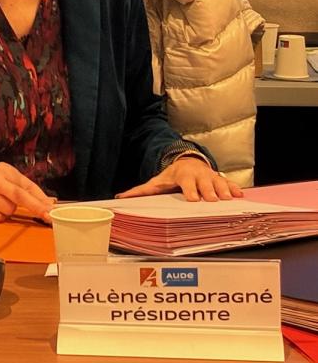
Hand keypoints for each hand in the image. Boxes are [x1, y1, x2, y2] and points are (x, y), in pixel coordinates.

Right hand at [0, 162, 55, 222]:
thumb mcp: (15, 178)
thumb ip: (32, 191)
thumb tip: (50, 204)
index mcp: (3, 170)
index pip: (23, 190)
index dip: (37, 203)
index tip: (49, 212)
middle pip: (16, 201)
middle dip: (31, 207)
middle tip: (42, 213)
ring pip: (7, 212)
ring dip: (8, 210)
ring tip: (2, 202)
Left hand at [116, 157, 243, 201]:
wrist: (188, 162)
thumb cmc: (172, 176)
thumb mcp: (157, 182)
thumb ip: (141, 191)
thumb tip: (121, 197)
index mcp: (183, 176)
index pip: (187, 184)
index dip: (191, 191)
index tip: (194, 199)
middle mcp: (198, 175)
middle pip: (205, 184)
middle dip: (209, 191)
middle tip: (214, 200)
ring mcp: (210, 176)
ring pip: (219, 183)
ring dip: (224, 190)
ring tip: (229, 199)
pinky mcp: (220, 179)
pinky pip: (229, 183)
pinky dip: (235, 189)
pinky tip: (241, 196)